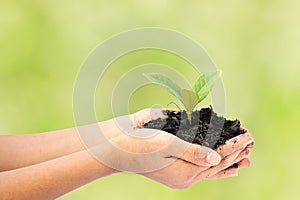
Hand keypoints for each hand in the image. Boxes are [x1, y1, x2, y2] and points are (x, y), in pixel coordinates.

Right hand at [91, 108, 253, 188]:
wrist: (117, 148)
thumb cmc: (139, 144)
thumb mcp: (166, 145)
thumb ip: (193, 152)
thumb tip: (218, 160)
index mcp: (185, 172)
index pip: (217, 160)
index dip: (234, 148)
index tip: (249, 137)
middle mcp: (185, 175)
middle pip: (217, 166)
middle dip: (235, 154)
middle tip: (252, 144)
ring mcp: (180, 173)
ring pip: (210, 169)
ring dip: (228, 162)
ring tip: (245, 159)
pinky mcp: (175, 167)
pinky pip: (200, 169)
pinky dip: (212, 166)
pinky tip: (219, 165)